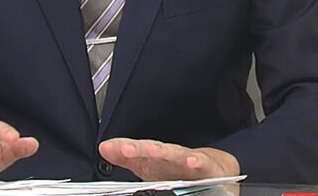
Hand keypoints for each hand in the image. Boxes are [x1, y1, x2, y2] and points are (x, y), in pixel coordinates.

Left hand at [98, 138, 239, 180]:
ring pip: (176, 155)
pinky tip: (192, 162)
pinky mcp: (207, 168)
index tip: (109, 148)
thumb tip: (104, 148)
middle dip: (141, 149)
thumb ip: (128, 157)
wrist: (213, 169)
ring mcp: (189, 161)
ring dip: (165, 152)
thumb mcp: (149, 165)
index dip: (125, 149)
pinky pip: (201, 165)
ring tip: (152, 151)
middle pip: (155, 150)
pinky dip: (197, 163)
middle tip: (125, 149)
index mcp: (156, 158)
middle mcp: (171, 156)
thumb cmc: (178, 169)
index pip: (138, 151)